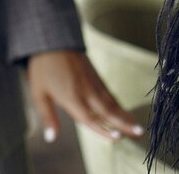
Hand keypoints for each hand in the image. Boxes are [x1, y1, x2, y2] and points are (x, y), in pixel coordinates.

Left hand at [25, 49, 142, 143]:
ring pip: (111, 102)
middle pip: (107, 111)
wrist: (52, 38)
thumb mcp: (38, 93)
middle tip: (140, 133)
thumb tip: (51, 138)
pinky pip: (109, 93)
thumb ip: (47, 117)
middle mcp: (86, 91)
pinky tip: (123, 111)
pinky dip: (118, 104)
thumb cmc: (42, 68)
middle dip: (124, 123)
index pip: (90, 118)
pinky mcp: (95, 76)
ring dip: (125, 114)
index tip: (119, 138)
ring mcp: (93, 82)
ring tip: (138, 126)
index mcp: (71, 98)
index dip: (104, 129)